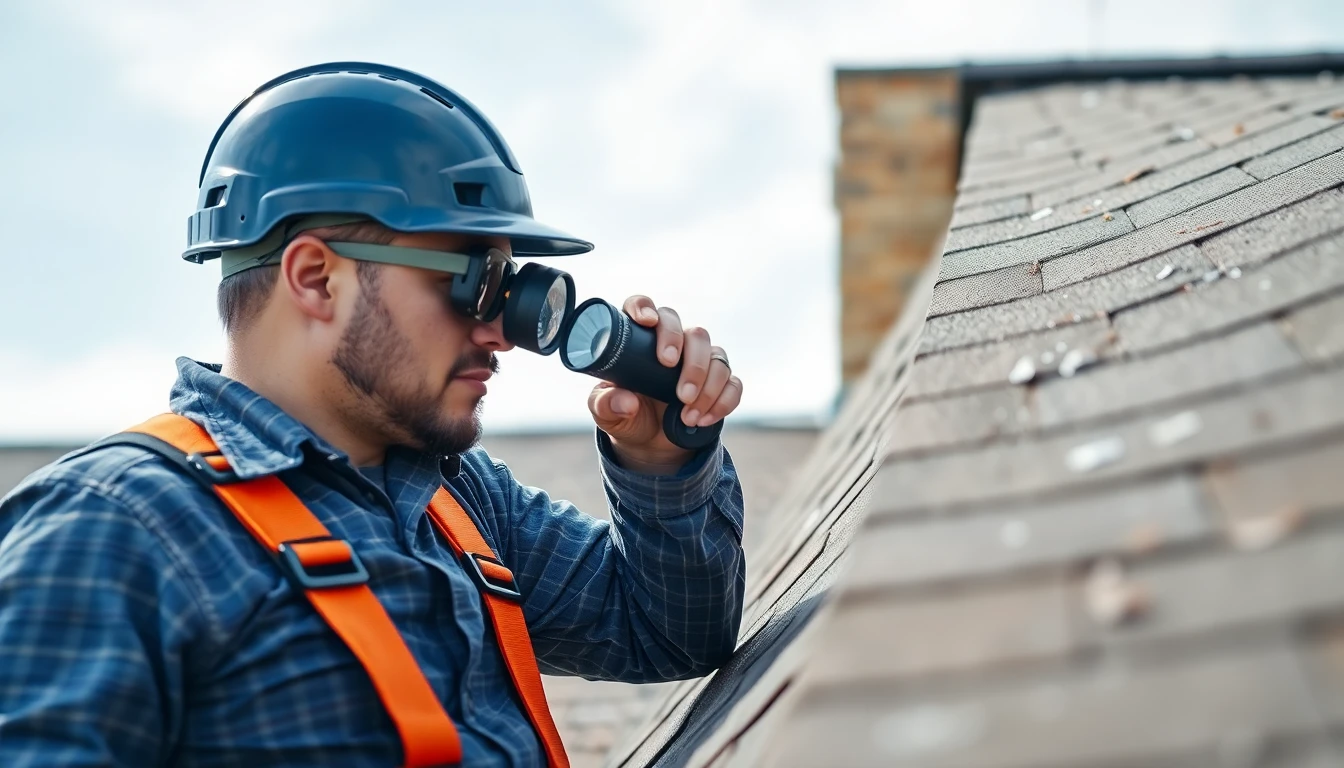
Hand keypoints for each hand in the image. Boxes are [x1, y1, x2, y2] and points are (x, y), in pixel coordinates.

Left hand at [587, 295, 743, 472]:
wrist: (648, 443)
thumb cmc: (624, 416)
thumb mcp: (606, 413)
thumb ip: (606, 405)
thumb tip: (627, 402)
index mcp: (641, 339)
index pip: (644, 307)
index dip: (645, 307)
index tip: (648, 323)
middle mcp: (675, 343)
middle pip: (692, 333)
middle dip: (691, 361)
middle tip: (680, 391)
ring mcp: (700, 361)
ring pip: (716, 357)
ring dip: (707, 389)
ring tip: (688, 416)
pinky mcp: (720, 382)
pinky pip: (733, 383)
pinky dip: (722, 402)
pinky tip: (704, 419)